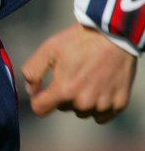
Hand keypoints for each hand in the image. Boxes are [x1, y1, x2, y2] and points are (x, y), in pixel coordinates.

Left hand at [22, 23, 136, 123]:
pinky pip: (102, 115)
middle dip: (64, 95)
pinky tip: (101, 87)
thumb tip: (31, 91)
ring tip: (89, 78)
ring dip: (82, 101)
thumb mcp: (49, 49)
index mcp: (64, 90)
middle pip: (64, 108)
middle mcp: (84, 102)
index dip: (39, 99)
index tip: (43, 91)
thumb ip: (32, 72)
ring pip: (83, 112)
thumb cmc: (80, 40)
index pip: (40, 109)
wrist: (115, 34)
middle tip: (74, 73)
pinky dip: (99, 105)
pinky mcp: (119, 104)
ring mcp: (103, 105)